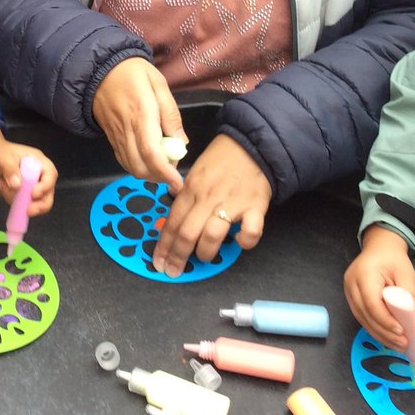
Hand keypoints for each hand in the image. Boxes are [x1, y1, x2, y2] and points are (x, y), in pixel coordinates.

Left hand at [0, 125, 56, 213]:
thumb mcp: (2, 158)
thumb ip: (10, 169)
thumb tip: (17, 185)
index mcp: (38, 161)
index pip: (50, 175)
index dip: (45, 186)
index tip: (33, 194)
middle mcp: (38, 174)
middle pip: (48, 192)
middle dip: (40, 204)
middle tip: (28, 211)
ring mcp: (31, 185)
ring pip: (35, 201)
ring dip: (18, 200)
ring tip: (2, 186)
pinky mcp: (22, 193)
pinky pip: (22, 203)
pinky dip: (10, 199)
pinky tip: (1, 186)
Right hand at [91, 58, 186, 193]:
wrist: (98, 71)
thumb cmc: (132, 73)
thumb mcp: (158, 84)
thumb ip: (171, 114)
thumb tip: (182, 142)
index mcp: (141, 114)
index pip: (151, 151)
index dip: (165, 171)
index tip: (178, 182)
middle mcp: (126, 129)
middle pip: (140, 166)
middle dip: (159, 177)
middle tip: (174, 172)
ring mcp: (116, 136)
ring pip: (131, 167)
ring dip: (149, 174)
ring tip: (163, 166)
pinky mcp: (110, 139)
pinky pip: (123, 161)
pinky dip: (137, 167)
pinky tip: (148, 160)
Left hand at [152, 134, 271, 276]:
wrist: (251, 144)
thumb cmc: (222, 159)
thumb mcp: (195, 173)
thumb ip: (185, 196)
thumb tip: (173, 220)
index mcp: (192, 189)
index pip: (173, 222)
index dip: (164, 245)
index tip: (158, 261)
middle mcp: (209, 197)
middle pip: (188, 233)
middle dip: (178, 256)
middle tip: (174, 270)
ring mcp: (232, 203)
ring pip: (212, 235)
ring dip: (206, 252)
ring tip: (205, 256)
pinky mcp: (255, 206)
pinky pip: (250, 230)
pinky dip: (244, 241)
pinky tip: (239, 241)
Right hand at [343, 225, 414, 347]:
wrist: (379, 248)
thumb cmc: (392, 259)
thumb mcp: (406, 274)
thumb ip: (409, 297)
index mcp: (364, 274)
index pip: (372, 303)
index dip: (386, 320)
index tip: (402, 332)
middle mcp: (351, 284)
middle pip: (366, 315)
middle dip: (385, 332)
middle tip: (403, 344)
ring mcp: (348, 292)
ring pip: (362, 319)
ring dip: (381, 334)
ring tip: (398, 345)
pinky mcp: (351, 298)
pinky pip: (362, 317)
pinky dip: (376, 329)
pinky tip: (388, 337)